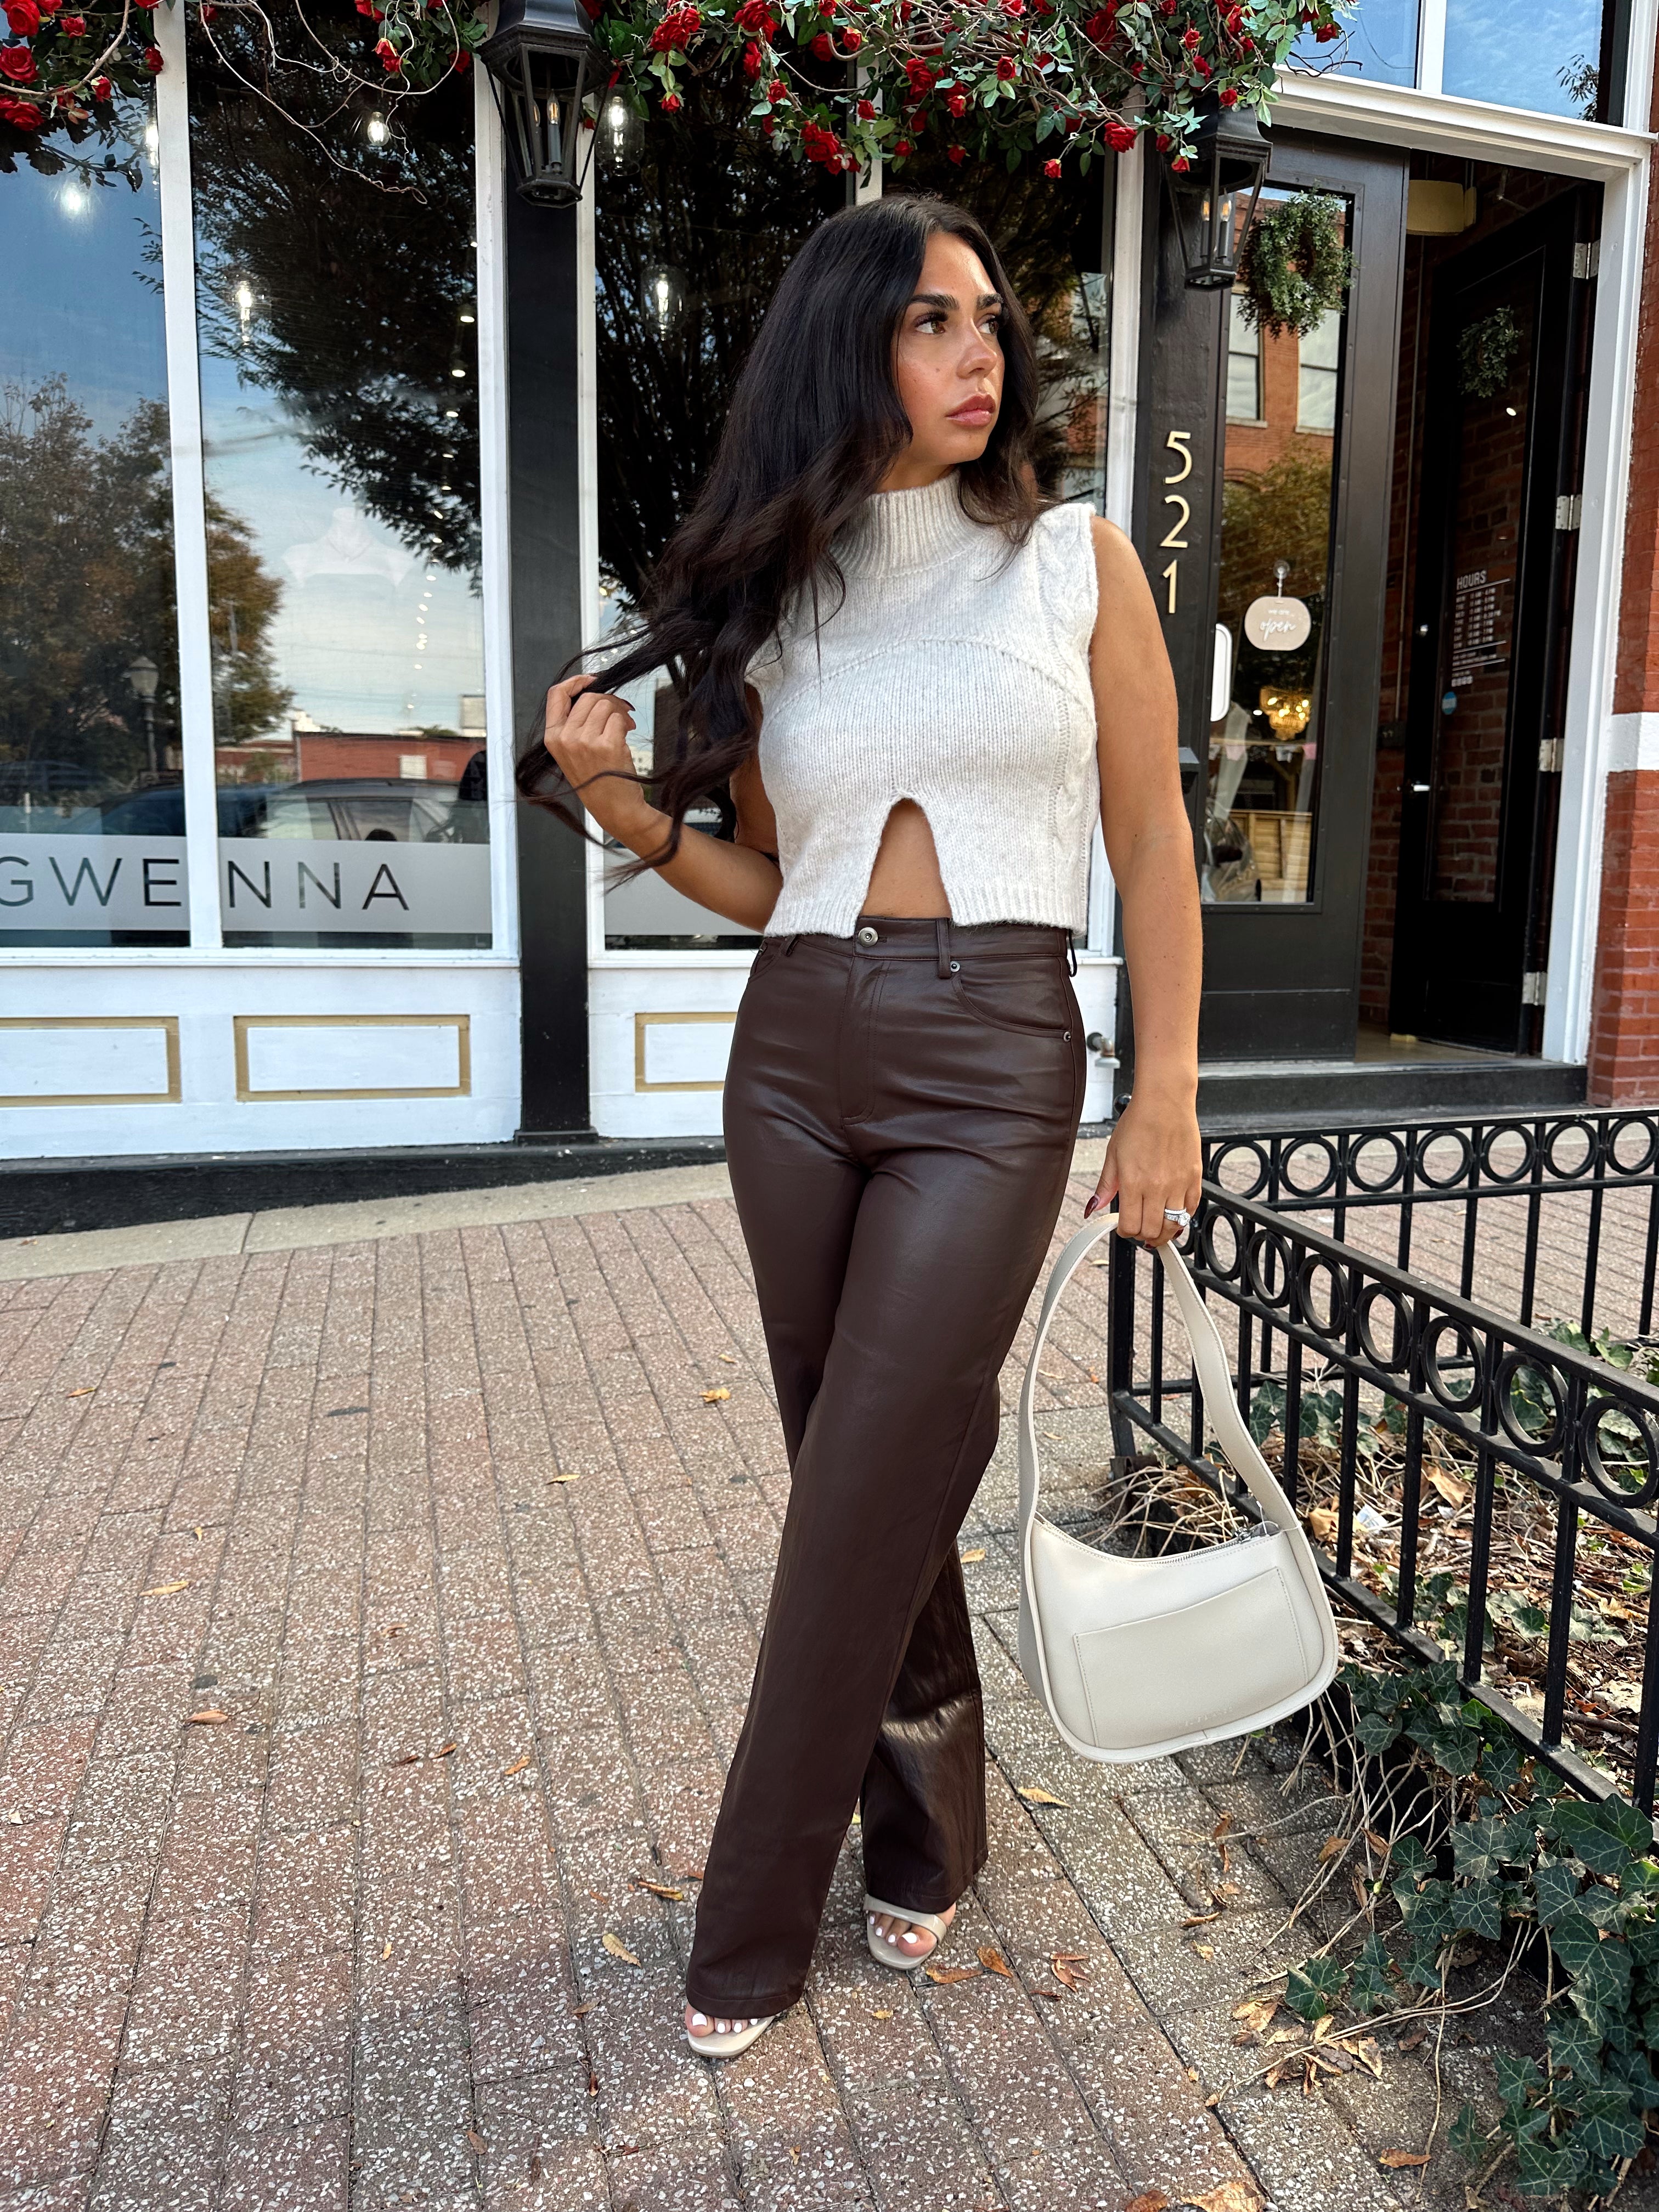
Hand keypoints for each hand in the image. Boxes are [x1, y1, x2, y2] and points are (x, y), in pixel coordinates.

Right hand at [542, 675, 653, 842]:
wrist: (614, 808)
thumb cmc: (597, 782)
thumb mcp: (572, 753)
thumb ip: (574, 724)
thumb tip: (591, 694)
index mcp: (553, 738)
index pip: (556, 695)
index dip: (575, 682)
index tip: (591, 680)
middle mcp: (565, 738)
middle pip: (588, 697)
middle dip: (608, 700)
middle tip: (619, 713)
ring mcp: (585, 741)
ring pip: (605, 703)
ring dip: (619, 711)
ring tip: (624, 727)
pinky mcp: (606, 744)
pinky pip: (618, 717)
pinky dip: (626, 723)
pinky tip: (627, 735)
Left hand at [1085, 1091, 1201, 1246]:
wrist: (1165, 1102)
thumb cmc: (1138, 1123)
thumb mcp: (1113, 1155)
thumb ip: (1105, 1186)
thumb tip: (1093, 1208)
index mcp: (1133, 1182)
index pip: (1129, 1226)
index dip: (1124, 1232)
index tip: (1123, 1226)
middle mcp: (1157, 1187)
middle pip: (1151, 1231)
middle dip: (1142, 1235)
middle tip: (1139, 1228)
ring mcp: (1178, 1184)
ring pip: (1173, 1226)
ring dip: (1163, 1232)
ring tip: (1156, 1226)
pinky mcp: (1194, 1178)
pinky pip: (1192, 1209)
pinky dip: (1182, 1217)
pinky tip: (1173, 1212)